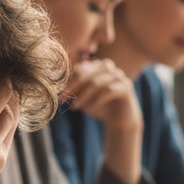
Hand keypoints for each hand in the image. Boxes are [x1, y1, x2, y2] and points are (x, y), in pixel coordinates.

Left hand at [67, 59, 142, 183]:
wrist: (119, 118)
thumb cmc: (98, 105)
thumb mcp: (83, 97)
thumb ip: (74, 90)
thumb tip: (57, 88)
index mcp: (96, 65)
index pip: (80, 68)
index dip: (68, 81)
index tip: (59, 94)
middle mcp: (108, 67)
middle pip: (87, 73)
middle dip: (73, 87)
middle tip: (64, 99)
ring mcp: (118, 76)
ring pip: (97, 82)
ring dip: (83, 96)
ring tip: (75, 107)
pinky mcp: (126, 87)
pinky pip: (109, 90)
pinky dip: (97, 100)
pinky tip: (89, 108)